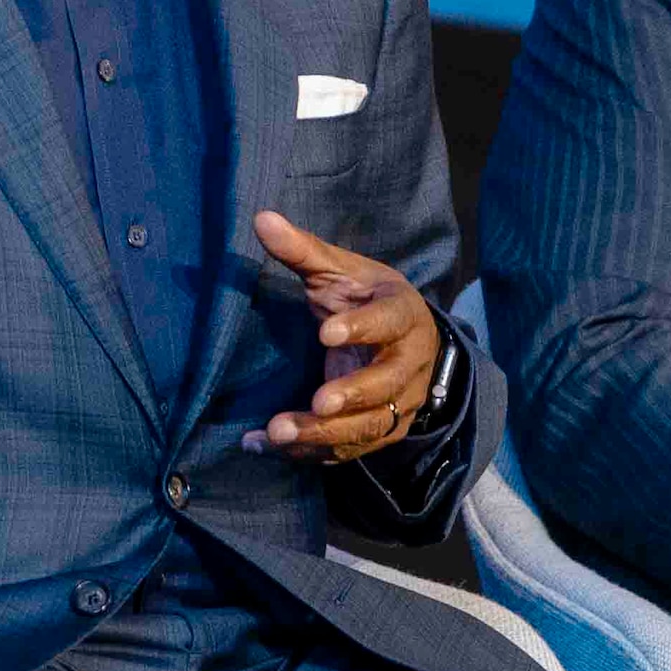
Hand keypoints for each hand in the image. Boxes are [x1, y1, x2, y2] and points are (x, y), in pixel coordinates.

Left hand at [241, 210, 441, 462]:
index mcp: (404, 315)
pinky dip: (308, 452)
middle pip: (387, 385)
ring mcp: (399, 403)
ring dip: (325, 434)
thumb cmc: (367, 299)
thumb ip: (304, 250)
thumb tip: (261, 218)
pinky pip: (348, 450)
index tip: (326, 332)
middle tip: (316, 403)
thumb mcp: (342, 271)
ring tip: (278, 433)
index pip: (390, 321)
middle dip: (352, 395)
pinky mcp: (382, 431)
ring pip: (369, 426)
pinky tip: (264, 446)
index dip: (362, 328)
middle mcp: (409, 363)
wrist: (408, 340)